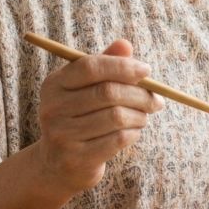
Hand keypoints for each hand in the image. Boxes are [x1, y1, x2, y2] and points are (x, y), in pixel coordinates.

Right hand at [32, 39, 163, 195]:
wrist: (59, 164)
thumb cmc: (80, 116)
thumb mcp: (87, 88)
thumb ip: (105, 64)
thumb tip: (125, 44)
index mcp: (54, 84)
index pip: (90, 66)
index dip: (122, 66)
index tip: (147, 71)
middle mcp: (52, 108)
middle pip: (108, 92)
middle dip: (140, 94)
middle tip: (156, 99)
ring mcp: (62, 135)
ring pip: (116, 116)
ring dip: (139, 115)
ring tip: (143, 116)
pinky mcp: (76, 158)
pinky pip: (118, 139)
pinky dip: (133, 133)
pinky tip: (132, 131)